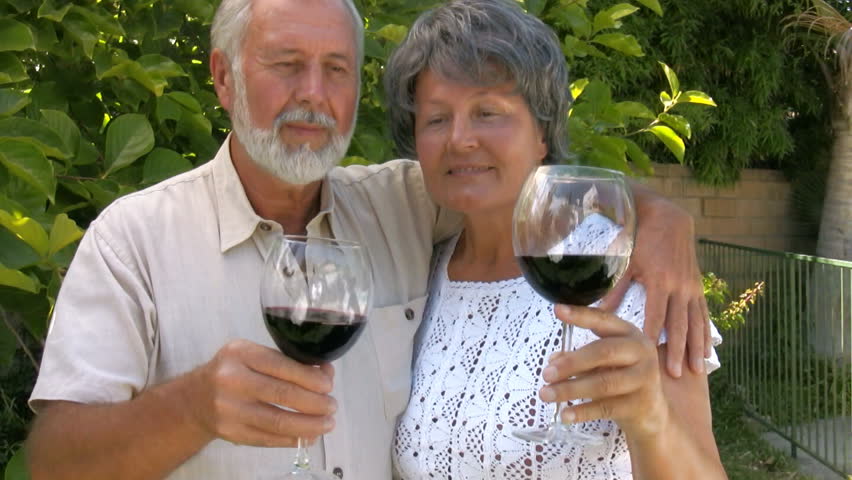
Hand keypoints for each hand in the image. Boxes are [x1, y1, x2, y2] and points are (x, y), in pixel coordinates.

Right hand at [184, 339, 336, 446]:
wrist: (194, 399)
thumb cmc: (233, 372)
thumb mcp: (253, 355)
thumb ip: (286, 362)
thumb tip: (325, 372)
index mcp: (241, 354)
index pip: (282, 366)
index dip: (311, 378)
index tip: (328, 385)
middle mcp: (231, 380)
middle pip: (282, 394)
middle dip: (315, 402)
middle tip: (332, 406)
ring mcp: (229, 410)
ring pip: (278, 421)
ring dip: (309, 425)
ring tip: (327, 424)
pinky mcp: (231, 433)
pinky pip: (269, 438)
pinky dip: (293, 439)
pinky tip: (308, 436)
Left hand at [540, 305, 668, 438]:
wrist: (652, 411)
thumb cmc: (621, 378)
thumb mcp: (602, 362)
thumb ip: (579, 357)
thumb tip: (553, 360)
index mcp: (629, 334)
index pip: (603, 320)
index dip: (580, 315)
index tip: (557, 310)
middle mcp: (641, 351)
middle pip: (603, 352)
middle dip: (571, 363)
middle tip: (546, 373)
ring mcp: (644, 378)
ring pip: (603, 383)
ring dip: (570, 389)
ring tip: (546, 394)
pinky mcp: (641, 404)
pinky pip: (606, 407)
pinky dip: (582, 411)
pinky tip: (565, 415)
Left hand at [600, 190, 709, 376]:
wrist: (669, 219)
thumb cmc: (641, 239)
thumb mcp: (626, 261)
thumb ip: (614, 287)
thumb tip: (596, 310)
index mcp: (659, 280)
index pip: (655, 315)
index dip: (652, 336)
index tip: (647, 358)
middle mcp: (679, 286)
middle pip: (678, 324)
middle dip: (676, 349)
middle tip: (674, 373)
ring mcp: (691, 287)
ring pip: (695, 322)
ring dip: (695, 347)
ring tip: (695, 370)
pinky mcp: (697, 287)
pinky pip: (703, 314)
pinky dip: (706, 334)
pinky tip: (706, 352)